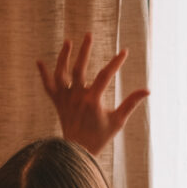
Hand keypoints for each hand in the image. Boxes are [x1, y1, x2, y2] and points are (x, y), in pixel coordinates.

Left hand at [37, 33, 149, 154]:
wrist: (78, 152)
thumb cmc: (100, 138)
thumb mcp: (118, 121)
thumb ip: (131, 104)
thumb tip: (147, 90)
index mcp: (92, 101)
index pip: (104, 76)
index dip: (115, 63)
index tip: (124, 52)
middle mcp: (76, 97)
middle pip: (79, 68)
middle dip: (84, 50)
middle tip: (88, 35)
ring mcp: (65, 100)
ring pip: (61, 74)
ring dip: (63, 57)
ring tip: (68, 42)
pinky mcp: (57, 104)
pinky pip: (48, 87)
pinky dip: (43, 75)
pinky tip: (39, 62)